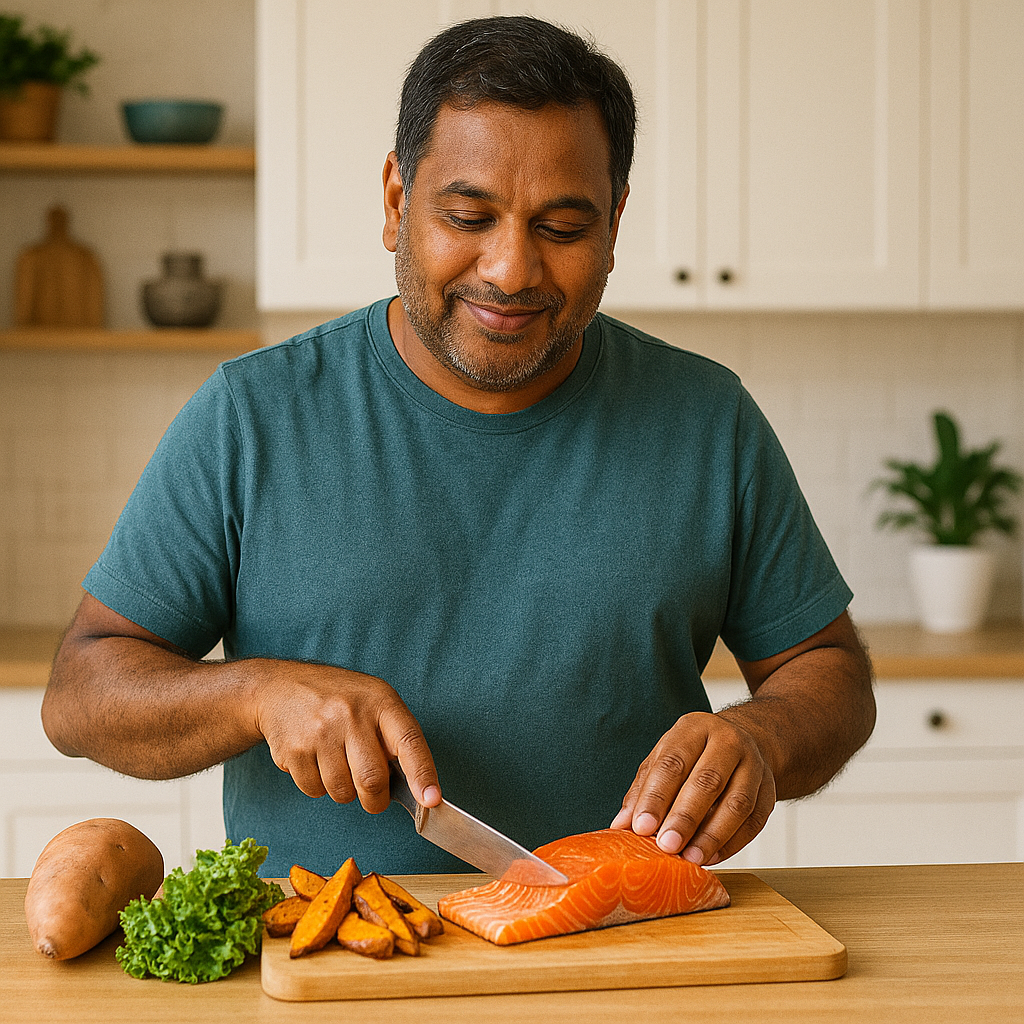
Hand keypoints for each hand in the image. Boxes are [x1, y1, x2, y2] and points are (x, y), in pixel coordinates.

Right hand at [252, 661, 439, 813]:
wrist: (280, 687)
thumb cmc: (338, 699)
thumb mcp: (373, 701)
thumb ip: (393, 737)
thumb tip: (413, 785)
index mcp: (380, 701)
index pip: (409, 742)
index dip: (422, 774)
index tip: (431, 800)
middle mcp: (351, 714)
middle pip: (373, 779)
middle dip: (376, 799)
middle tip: (374, 796)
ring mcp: (321, 731)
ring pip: (342, 792)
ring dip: (345, 792)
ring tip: (339, 766)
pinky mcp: (294, 749)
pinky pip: (314, 790)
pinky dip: (318, 786)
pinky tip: (315, 761)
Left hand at [610, 711, 775, 864]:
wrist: (743, 740)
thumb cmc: (693, 754)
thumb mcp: (664, 757)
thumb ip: (643, 790)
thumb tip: (620, 825)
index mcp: (694, 728)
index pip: (673, 763)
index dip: (656, 797)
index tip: (641, 827)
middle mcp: (728, 742)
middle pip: (707, 781)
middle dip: (685, 817)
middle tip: (667, 846)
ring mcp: (754, 766)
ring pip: (737, 804)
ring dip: (712, 836)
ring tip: (690, 859)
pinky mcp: (770, 792)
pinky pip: (754, 822)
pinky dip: (732, 844)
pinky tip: (711, 857)